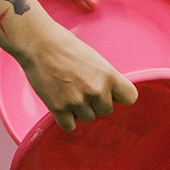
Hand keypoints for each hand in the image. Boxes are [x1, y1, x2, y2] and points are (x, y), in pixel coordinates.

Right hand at [6, 13, 137, 131]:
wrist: (39, 44)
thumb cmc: (66, 47)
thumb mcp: (95, 59)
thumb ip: (105, 78)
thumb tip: (109, 95)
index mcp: (108, 75)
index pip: (130, 97)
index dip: (119, 96)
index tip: (112, 93)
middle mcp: (96, 91)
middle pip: (106, 111)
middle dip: (96, 103)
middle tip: (82, 89)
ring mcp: (77, 101)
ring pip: (87, 118)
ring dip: (79, 110)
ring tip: (68, 92)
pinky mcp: (59, 109)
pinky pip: (69, 126)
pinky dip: (65, 118)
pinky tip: (61, 104)